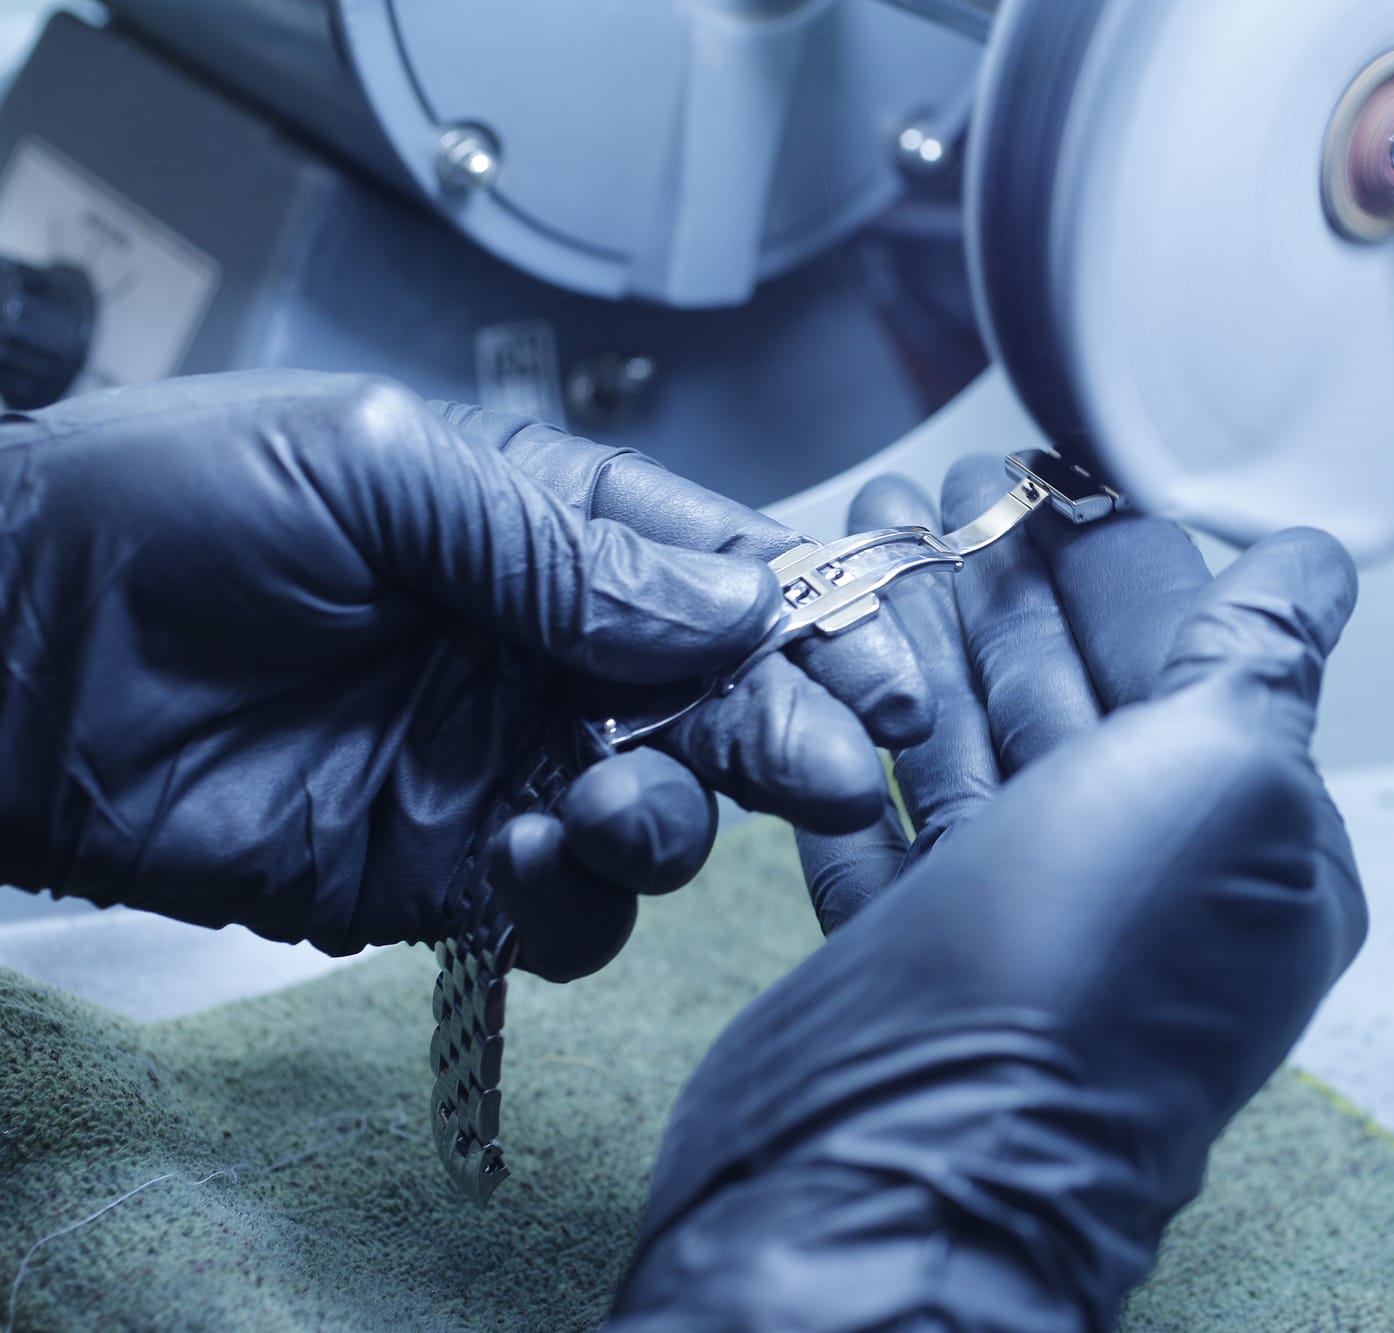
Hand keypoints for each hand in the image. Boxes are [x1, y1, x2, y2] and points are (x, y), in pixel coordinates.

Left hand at [0, 371, 930, 979]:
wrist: (0, 652)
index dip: (815, 619)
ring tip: (604, 801)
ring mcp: (502, 761)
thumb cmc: (166, 509)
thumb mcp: (380, 463)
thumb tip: (734, 598)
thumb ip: (562, 541)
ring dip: (676, 818)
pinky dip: (577, 899)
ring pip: (668, 810)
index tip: (881, 668)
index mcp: (549, 525)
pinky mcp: (444, 872)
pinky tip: (518, 855)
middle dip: (793, 734)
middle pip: (726, 698)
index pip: (724, 570)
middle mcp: (548, 646)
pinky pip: (568, 907)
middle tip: (839, 770)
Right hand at [612, 458, 1366, 1329]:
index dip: (1112, 557)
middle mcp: (1135, 880)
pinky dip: (854, 730)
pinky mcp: (905, 951)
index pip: (1189, 657)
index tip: (1044, 472)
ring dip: (920, 634)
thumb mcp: (1220, 783)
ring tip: (866, 535)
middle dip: (1000, 578)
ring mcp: (1014, 919)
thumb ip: (1262, 660)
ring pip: (967, 737)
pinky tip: (824, 662)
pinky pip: (882, 811)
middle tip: (937, 488)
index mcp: (1246, 841)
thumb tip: (1318, 561)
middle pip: (1065, 687)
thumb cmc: (1081, 978)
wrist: (906, 1171)